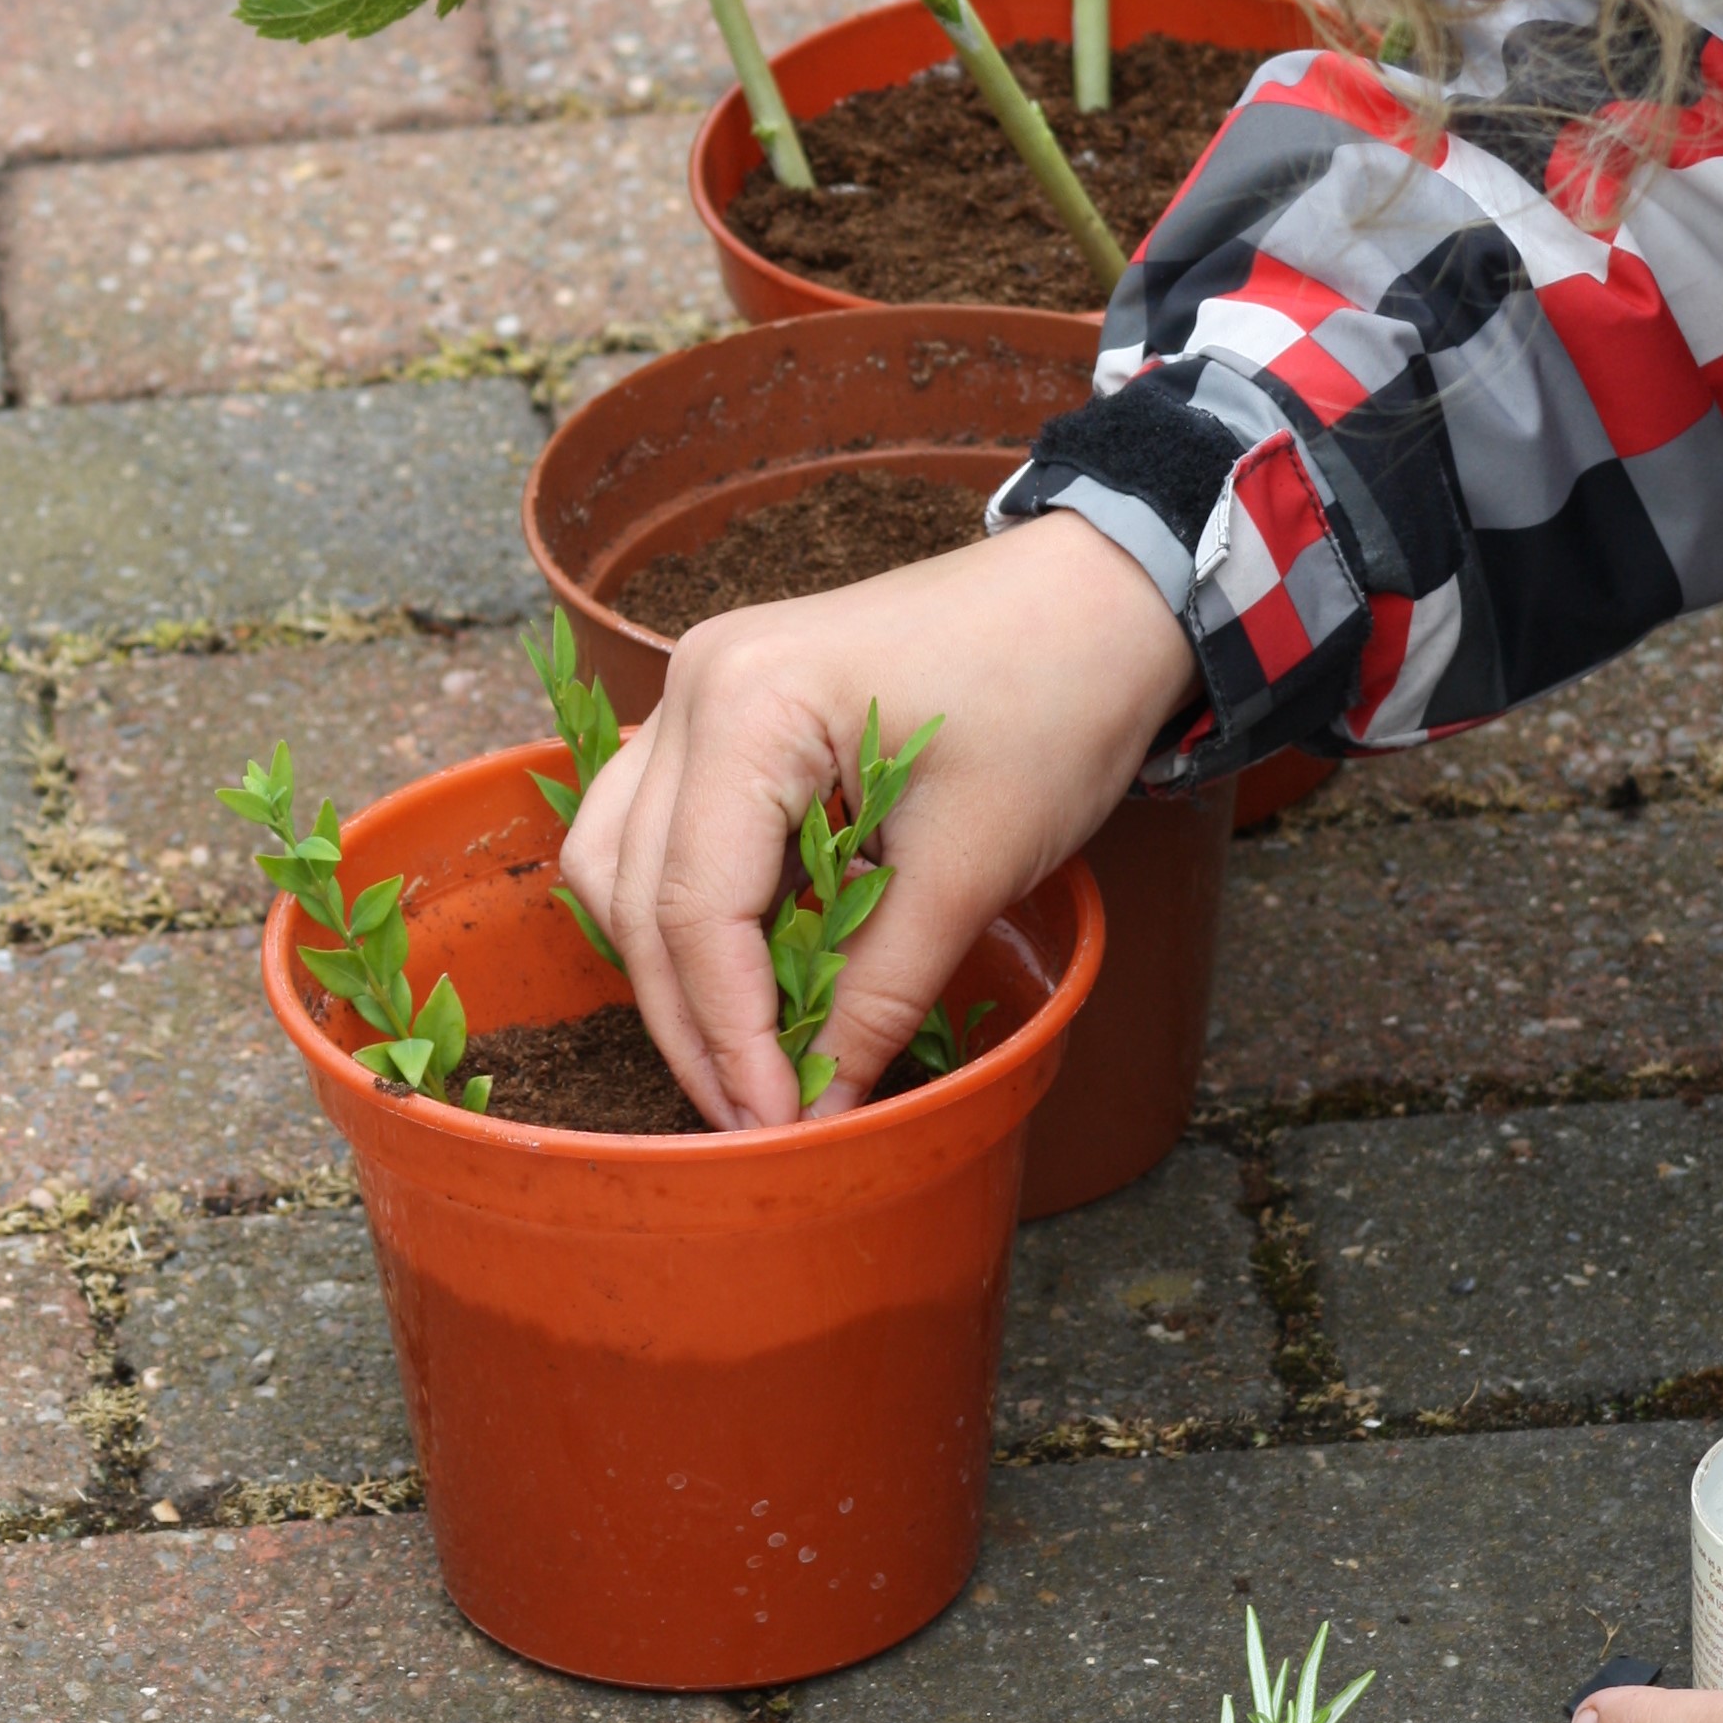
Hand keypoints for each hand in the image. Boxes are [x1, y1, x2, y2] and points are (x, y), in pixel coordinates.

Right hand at [558, 511, 1197, 1131]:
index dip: (729, 1034)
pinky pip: (660, 823)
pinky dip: (688, 907)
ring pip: (622, 858)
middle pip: (638, 890)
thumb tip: (821, 1112)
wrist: (1100, 597)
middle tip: (757, 1119)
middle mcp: (694, 682)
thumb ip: (879, 993)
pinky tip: (748, 972)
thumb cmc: (1055, 702)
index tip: (779, 1125)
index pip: (696, 907)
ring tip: (744, 1058)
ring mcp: (700, 685)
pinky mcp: (729, 703)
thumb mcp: (972, 867)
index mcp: (748, 704)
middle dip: (690, 1020)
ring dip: (669, 967)